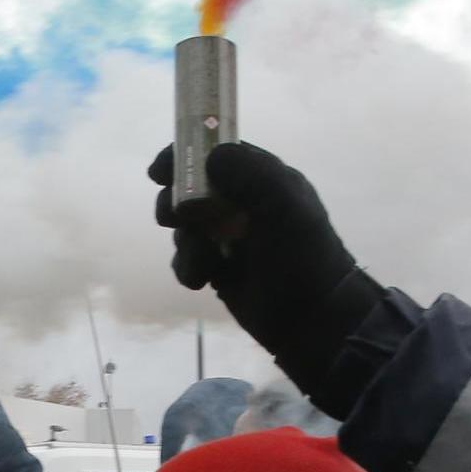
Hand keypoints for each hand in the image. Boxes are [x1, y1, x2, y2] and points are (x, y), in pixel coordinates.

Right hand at [148, 141, 383, 405]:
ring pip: (184, 227)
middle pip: (190, 189)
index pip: (216, 154)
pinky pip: (186, 258)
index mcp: (262, 179)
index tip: (159, 171)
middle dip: (175, 203)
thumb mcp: (283, 205)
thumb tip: (210, 157)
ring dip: (185, 243)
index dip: (183, 157)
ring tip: (203, 262)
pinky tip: (201, 280)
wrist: (312, 317)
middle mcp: (241, 203)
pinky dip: (188, 266)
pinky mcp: (217, 267)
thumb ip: (250, 174)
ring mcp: (227, 236)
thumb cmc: (301, 256)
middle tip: (172, 218)